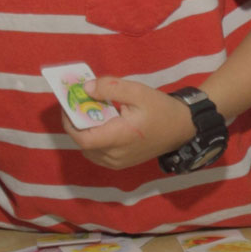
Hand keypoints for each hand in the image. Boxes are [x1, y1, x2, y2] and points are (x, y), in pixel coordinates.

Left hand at [63, 77, 195, 169]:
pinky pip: (97, 153)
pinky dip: (94, 139)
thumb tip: (85, 88)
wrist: (181, 128)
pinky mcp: (120, 164)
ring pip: (88, 149)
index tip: (69, 105)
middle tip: (79, 104)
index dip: (69, 122)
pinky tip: (102, 125)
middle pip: (83, 143)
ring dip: (85, 131)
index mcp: (119, 138)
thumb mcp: (138, 92)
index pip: (82, 138)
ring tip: (91, 113)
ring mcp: (117, 162)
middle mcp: (115, 155)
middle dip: (76, 123)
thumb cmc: (160, 109)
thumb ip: (110, 87)